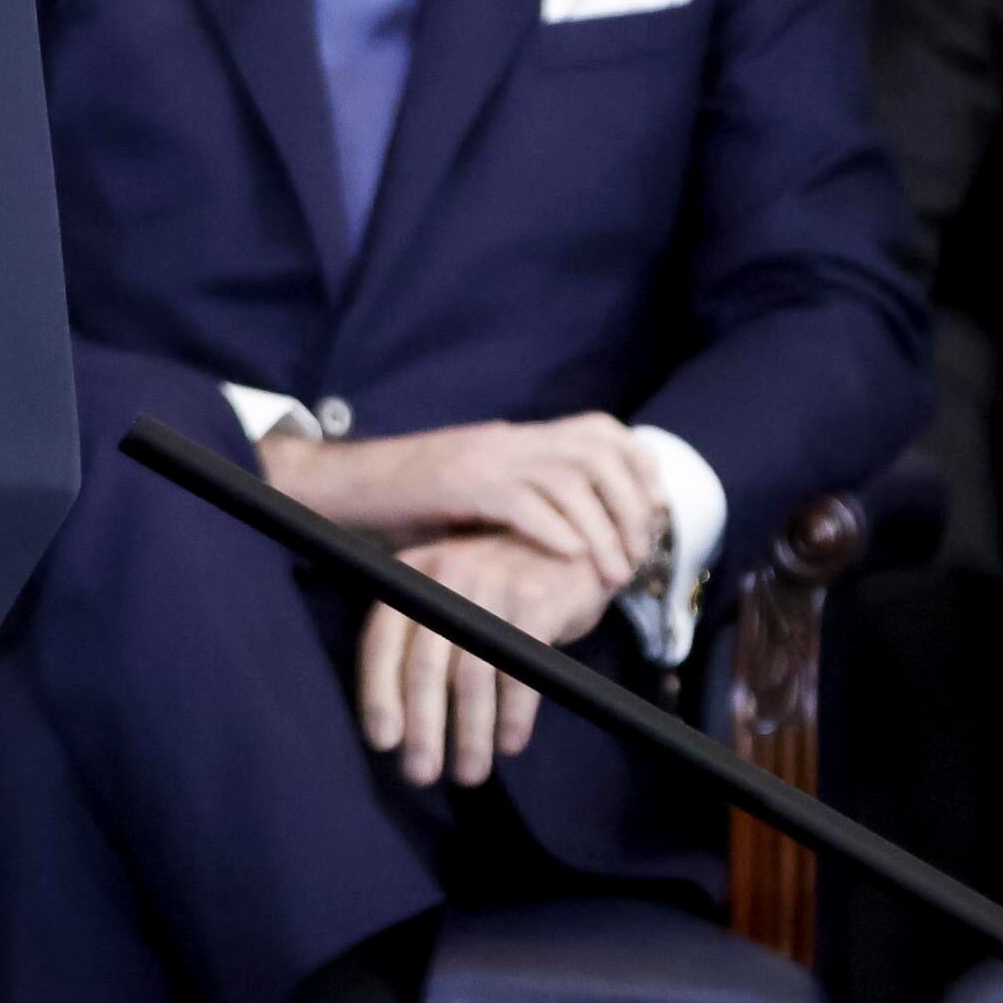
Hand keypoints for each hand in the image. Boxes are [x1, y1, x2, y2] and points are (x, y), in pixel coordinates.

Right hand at [259, 415, 664, 598]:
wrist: (347, 487)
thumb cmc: (411, 502)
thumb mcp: (477, 493)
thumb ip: (522, 499)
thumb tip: (573, 533)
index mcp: (516, 439)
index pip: (599, 431)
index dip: (637, 466)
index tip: (656, 510)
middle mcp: (508, 440)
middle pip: (597, 451)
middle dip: (631, 504)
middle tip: (640, 553)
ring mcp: (485, 459)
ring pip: (570, 479)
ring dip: (602, 528)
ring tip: (614, 571)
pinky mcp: (459, 484)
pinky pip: (522, 501)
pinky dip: (555, 529)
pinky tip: (573, 558)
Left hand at [349, 530, 612, 788]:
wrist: (578, 542)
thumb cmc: (506, 584)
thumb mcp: (455, 594)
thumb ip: (426, 636)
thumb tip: (402, 722)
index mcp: (414, 574)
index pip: (381, 641)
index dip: (378, 695)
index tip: (383, 743)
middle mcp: (447, 574)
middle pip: (423, 667)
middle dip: (422, 729)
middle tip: (421, 774)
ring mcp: (492, 585)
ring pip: (471, 677)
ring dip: (469, 735)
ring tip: (469, 772)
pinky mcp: (535, 602)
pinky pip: (518, 674)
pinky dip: (514, 717)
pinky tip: (510, 743)